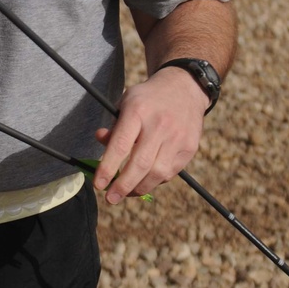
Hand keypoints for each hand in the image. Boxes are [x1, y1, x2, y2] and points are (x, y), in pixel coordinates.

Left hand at [93, 66, 207, 202]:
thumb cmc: (147, 99)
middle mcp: (159, 125)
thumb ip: (114, 126)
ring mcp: (177, 137)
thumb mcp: (126, 103)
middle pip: (140, 164)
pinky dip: (155, 181)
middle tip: (111, 199)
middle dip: (123, 186)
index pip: (120, 145)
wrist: (184, 88)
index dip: (107, 168)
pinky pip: (170, 172)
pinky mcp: (189, 147)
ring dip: (139, 188)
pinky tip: (145, 180)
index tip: (98, 184)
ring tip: (127, 193)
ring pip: (157, 173)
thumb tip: (100, 141)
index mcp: (138, 112)